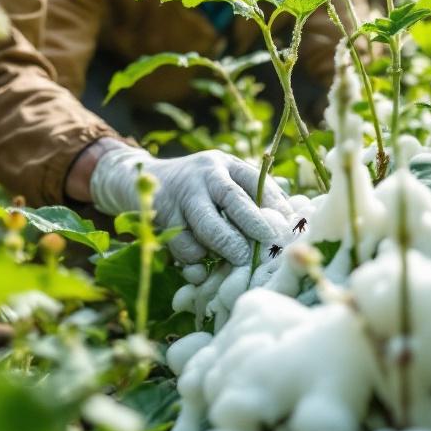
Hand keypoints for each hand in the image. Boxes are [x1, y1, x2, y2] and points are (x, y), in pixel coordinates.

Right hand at [90, 144, 291, 264]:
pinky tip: (203, 265)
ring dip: (224, 248)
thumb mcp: (222, 180)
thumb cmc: (196, 187)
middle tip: (267, 245)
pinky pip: (185, 247)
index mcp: (225, 165)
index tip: (289, 227)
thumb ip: (252, 196)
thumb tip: (292, 221)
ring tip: (238, 258)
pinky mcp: (162, 218)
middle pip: (233, 200)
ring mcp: (182, 196)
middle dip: (252, 226)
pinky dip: (197, 261)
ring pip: (208, 228)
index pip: (255, 182)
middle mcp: (204, 176)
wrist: (137, 179)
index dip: (275, 205)